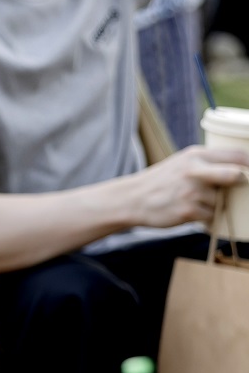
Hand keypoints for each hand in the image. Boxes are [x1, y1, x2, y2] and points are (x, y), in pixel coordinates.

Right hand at [129, 147, 248, 228]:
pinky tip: (193, 212)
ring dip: (217, 205)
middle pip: (235, 175)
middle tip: (240, 187)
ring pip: (223, 201)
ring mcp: (191, 191)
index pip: (237, 155)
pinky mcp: (188, 210)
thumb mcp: (183, 163)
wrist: (133, 199)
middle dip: (242, 182)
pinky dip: (208, 217)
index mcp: (195, 155)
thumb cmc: (163, 182)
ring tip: (197, 202)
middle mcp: (194, 170)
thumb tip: (243, 175)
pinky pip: (212, 216)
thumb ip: (210, 165)